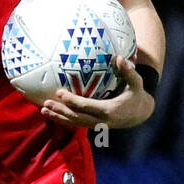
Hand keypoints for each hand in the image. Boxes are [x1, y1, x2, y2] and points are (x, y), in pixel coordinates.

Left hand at [40, 56, 155, 130]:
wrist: (140, 115)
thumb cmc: (136, 96)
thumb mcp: (136, 84)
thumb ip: (128, 72)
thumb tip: (119, 58)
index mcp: (109, 110)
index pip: (86, 106)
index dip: (72, 101)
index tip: (59, 93)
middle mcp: (101, 120)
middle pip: (76, 117)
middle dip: (60, 111)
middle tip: (45, 104)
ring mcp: (96, 125)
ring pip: (74, 123)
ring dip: (58, 117)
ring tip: (43, 111)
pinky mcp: (94, 125)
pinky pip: (76, 123)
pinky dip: (64, 120)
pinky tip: (52, 114)